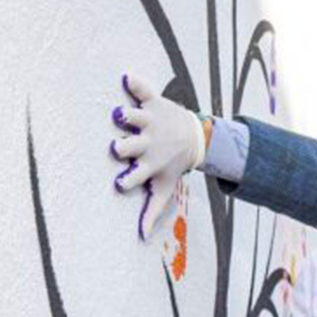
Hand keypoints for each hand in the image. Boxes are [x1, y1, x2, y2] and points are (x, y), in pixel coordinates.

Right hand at [110, 74, 205, 239]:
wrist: (196, 138)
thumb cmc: (174, 165)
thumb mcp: (165, 188)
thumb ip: (152, 211)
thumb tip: (141, 237)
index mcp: (149, 164)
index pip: (134, 176)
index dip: (127, 180)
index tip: (120, 184)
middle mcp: (148, 143)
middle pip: (129, 146)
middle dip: (123, 148)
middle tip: (120, 148)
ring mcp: (150, 122)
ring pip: (133, 117)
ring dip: (126, 117)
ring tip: (120, 116)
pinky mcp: (153, 102)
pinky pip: (143, 89)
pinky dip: (136, 84)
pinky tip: (127, 79)